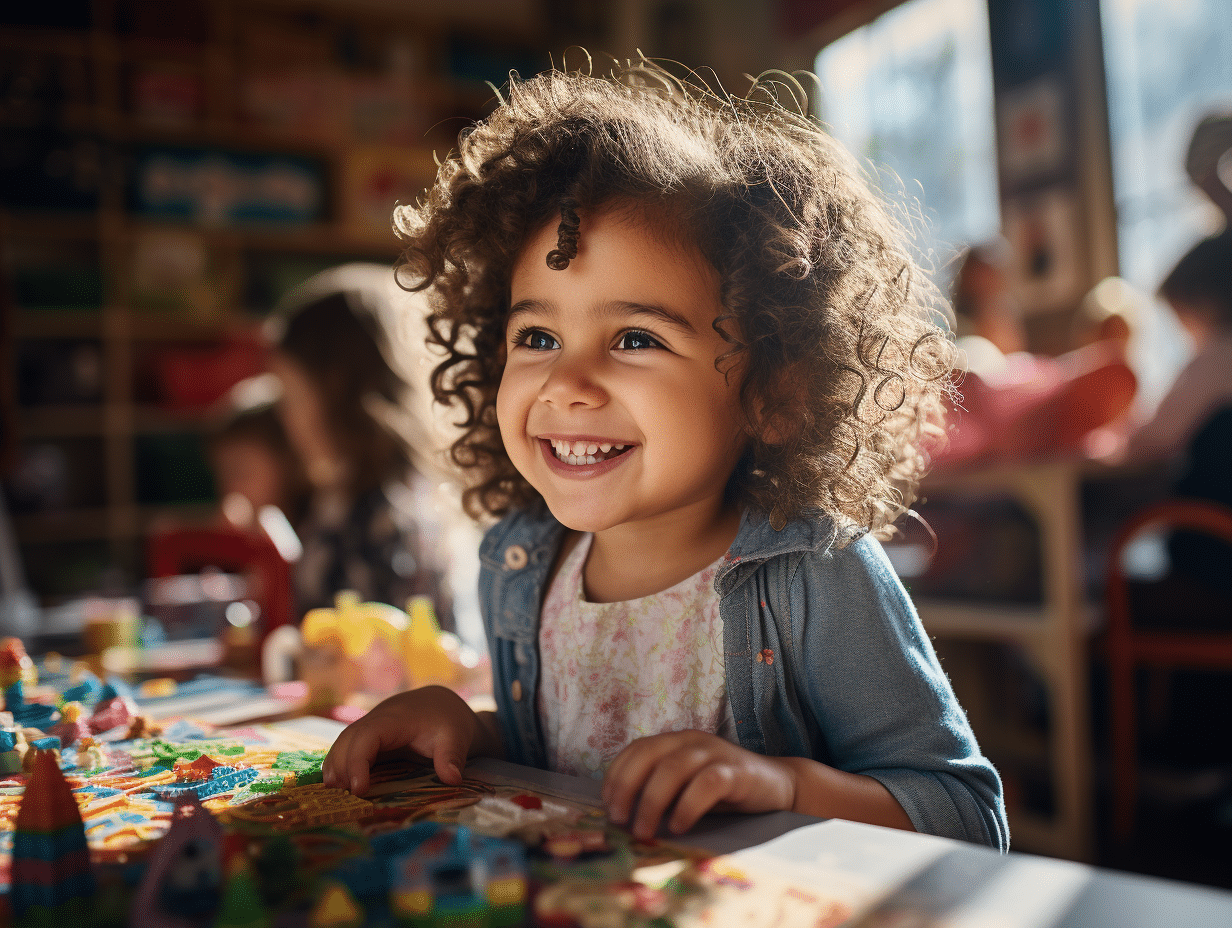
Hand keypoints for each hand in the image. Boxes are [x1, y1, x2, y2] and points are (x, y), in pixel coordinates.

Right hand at [322, 685, 498, 795]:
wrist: (442, 705)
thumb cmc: (447, 721)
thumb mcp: (456, 737)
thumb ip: (452, 756)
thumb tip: (453, 780)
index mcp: (395, 719)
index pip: (367, 736)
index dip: (358, 761)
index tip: (359, 789)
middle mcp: (375, 720)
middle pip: (347, 740)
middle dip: (342, 768)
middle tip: (341, 800)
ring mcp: (369, 728)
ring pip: (342, 744)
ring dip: (335, 768)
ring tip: (333, 797)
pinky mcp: (368, 738)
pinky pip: (347, 749)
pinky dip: (339, 766)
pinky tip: (337, 788)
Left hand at [601, 730, 795, 839]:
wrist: (778, 786)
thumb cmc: (725, 792)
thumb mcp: (686, 787)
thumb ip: (661, 792)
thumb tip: (624, 817)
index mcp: (675, 741)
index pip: (636, 749)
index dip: (616, 775)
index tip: (607, 806)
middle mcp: (692, 741)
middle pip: (648, 755)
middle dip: (627, 787)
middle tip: (619, 820)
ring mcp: (715, 753)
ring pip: (674, 768)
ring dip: (652, 800)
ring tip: (644, 830)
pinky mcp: (737, 771)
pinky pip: (707, 783)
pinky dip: (688, 805)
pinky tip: (679, 826)